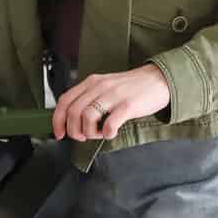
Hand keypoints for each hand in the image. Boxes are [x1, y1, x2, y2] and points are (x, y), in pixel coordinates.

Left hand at [53, 64, 171, 141]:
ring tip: (98, 134)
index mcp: (92, 82)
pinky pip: (110, 123)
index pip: (65, 101)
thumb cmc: (132, 87)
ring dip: (89, 133)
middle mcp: (100, 86)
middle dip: (74, 131)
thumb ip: (90, 98)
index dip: (58, 120)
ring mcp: (114, 95)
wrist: (159, 80)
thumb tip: (72, 120)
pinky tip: (111, 133)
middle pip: (74, 112)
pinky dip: (106, 133)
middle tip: (82, 137)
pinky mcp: (128, 105)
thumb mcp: (105, 87)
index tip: (59, 133)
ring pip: (87, 117)